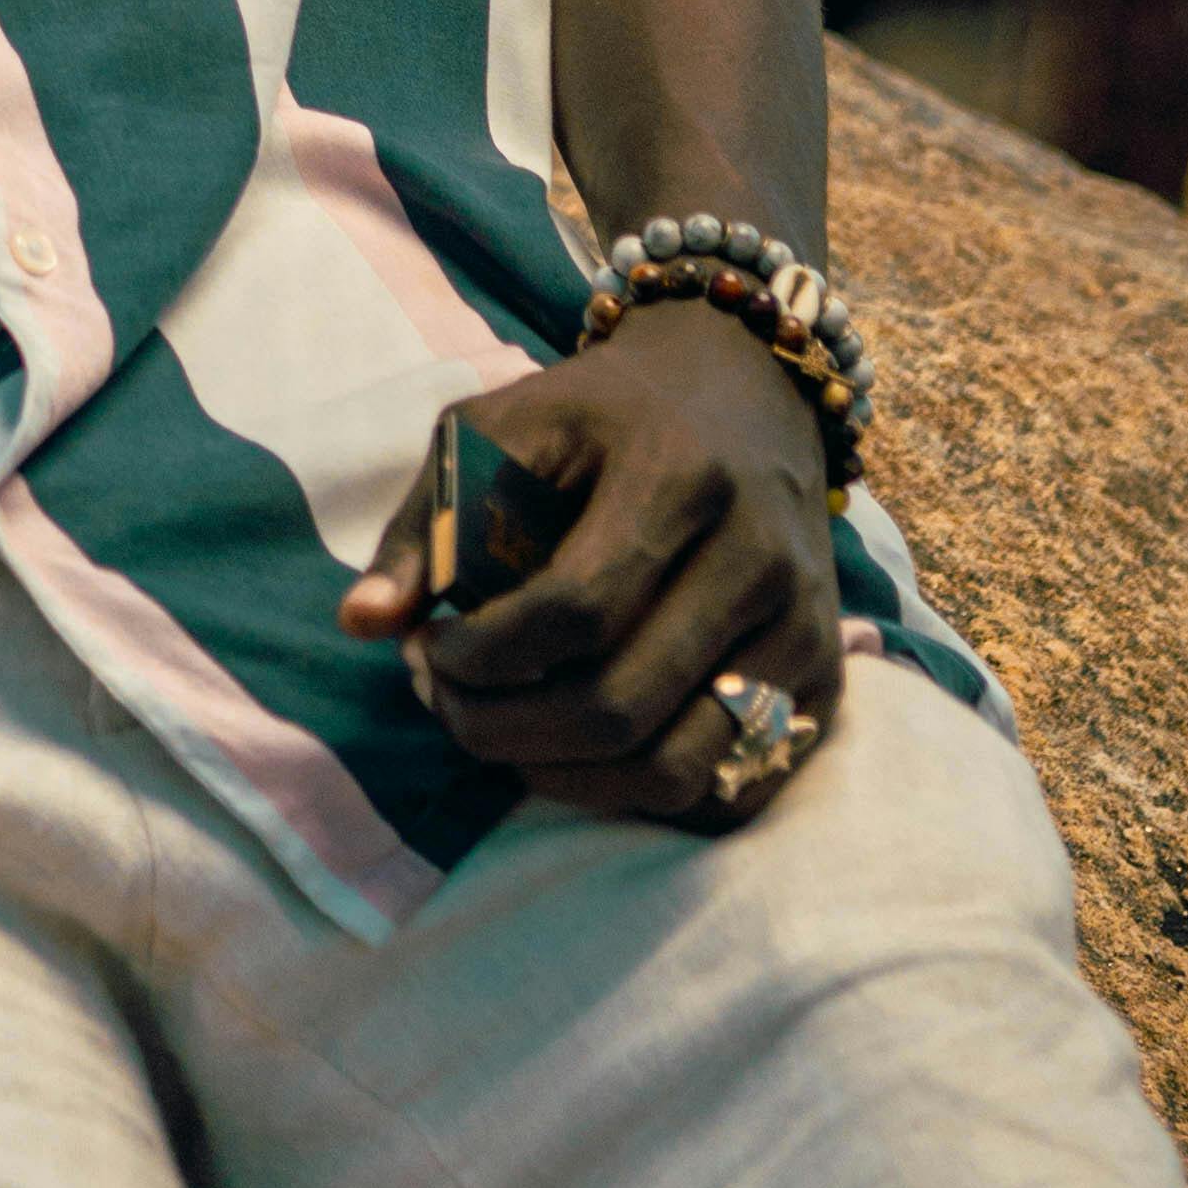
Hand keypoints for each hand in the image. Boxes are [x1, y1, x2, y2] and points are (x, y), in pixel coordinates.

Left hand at [339, 307, 843, 830]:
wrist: (746, 390)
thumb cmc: (603, 414)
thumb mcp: (502, 425)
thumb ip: (428, 523)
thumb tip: (362, 625)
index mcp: (680, 476)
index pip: (575, 610)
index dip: (483, 654)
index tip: (428, 650)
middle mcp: (759, 558)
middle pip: (621, 706)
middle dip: (506, 730)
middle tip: (452, 707)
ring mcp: (805, 630)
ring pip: (677, 770)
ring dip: (569, 780)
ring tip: (507, 738)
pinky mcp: (826, 683)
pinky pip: (729, 792)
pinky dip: (639, 797)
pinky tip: (581, 754)